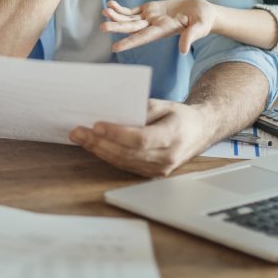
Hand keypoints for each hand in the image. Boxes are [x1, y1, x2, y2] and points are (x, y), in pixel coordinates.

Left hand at [69, 99, 214, 176]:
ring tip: (79, 137)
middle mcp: (166, 157)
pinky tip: (93, 146)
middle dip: (99, 143)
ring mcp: (159, 169)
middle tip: (77, 132)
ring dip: (98, 150)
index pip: (140, 139)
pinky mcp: (151, 173)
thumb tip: (113, 112)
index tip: (97, 125)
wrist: (199, 132)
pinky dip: (107, 156)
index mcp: (172, 136)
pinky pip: (126, 165)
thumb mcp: (164, 104)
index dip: (117, 134)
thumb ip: (141, 109)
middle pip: (127, 153)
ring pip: (123, 162)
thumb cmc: (179, 116)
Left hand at [101, 0, 217, 53]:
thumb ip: (191, 37)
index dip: (129, 42)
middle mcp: (153, 26)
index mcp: (163, 31)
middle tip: (102, 28)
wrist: (201, 11)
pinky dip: (120, 9)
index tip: (115, 48)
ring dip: (116, 16)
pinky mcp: (149, 10)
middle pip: (132, 28)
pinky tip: (110, 5)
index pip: (143, 38)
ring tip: (105, 11)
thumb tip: (184, 50)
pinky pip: (131, 11)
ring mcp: (150, 18)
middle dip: (117, 28)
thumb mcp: (200, 27)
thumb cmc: (203, 20)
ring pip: (129, 19)